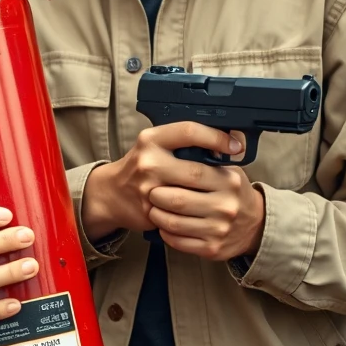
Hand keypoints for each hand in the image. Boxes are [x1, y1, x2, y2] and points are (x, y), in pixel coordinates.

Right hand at [81, 123, 249, 246]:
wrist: (110, 193)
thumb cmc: (139, 168)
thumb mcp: (154, 147)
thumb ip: (180, 144)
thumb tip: (222, 145)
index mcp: (151, 139)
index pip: (189, 131)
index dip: (216, 137)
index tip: (234, 145)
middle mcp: (148, 161)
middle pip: (195, 169)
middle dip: (218, 177)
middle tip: (233, 181)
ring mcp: (148, 188)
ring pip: (190, 195)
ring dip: (209, 198)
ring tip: (219, 197)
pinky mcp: (150, 210)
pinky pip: (181, 214)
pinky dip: (195, 213)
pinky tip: (203, 212)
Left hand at [146, 143, 264, 261]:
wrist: (256, 225)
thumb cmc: (231, 191)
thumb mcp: (228, 170)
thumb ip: (207, 158)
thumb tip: (179, 144)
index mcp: (228, 181)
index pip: (192, 171)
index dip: (168, 171)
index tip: (156, 170)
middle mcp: (226, 206)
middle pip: (177, 200)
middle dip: (156, 195)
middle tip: (150, 191)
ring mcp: (219, 229)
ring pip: (173, 223)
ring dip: (157, 215)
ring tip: (153, 207)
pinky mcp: (212, 248)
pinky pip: (178, 241)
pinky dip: (165, 232)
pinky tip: (164, 224)